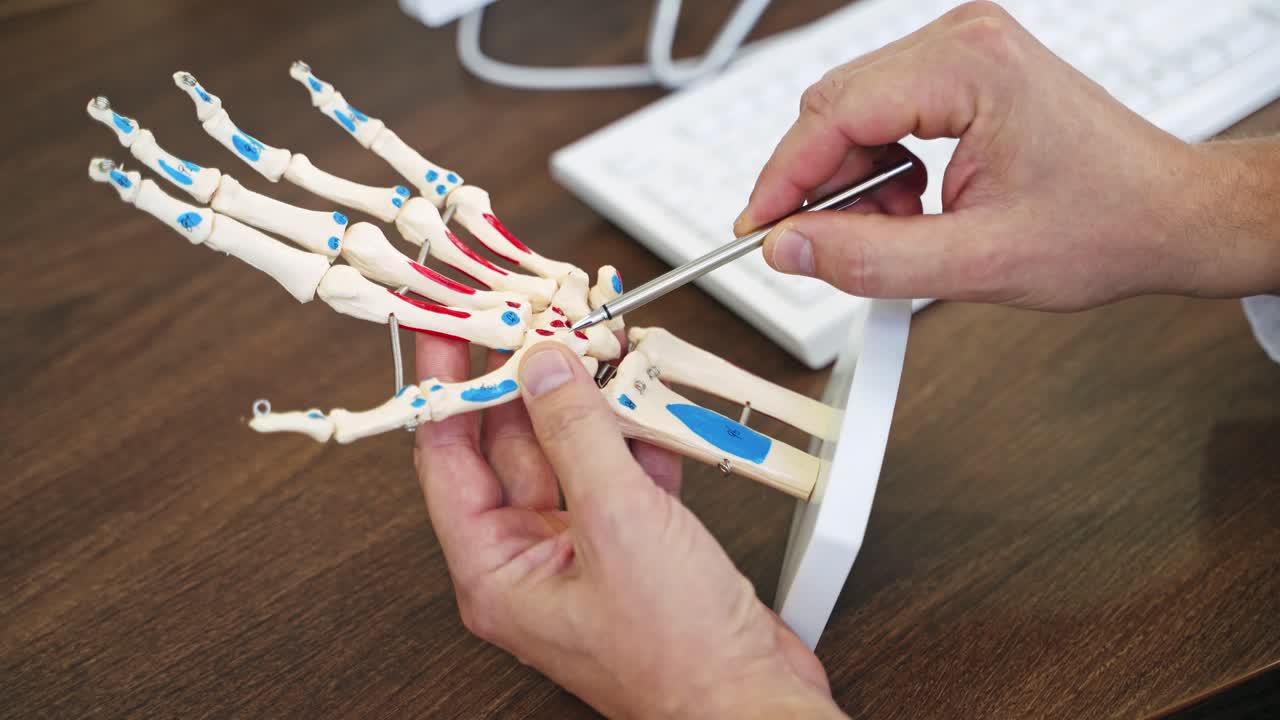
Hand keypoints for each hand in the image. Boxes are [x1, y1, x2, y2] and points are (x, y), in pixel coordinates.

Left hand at [412, 333, 843, 718]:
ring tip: (594, 343)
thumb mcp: (618, 526)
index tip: (447, 329)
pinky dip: (639, 432)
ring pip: (575, 453)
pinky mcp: (640, 546)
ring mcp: (589, 552)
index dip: (444, 386)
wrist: (753, 702)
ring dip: (589, 401)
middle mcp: (534, 562)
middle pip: (512, 446)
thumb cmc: (678, 659)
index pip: (447, 456)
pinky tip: (648, 394)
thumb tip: (543, 370)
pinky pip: (625, 472)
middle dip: (526, 381)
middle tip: (533, 319)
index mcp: (496, 572)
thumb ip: (577, 436)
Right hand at [736, 1, 1279, 310]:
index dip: (783, 178)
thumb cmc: (1106, 225)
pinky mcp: (964, 71)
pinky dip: (882, 168)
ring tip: (898, 229)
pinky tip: (913, 205)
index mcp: (970, 66)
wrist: (1167, 214)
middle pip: (835, 107)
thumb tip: (788, 248)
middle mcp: (964, 40)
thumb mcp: (976, 262)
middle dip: (821, 184)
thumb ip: (869, 260)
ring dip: (855, 181)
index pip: (834, 113)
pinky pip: (885, 114)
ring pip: (854, 112)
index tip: (756, 229)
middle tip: (830, 246)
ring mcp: (964, 50)